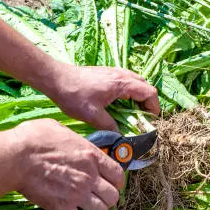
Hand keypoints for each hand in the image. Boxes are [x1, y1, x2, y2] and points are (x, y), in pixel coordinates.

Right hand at [0, 119, 124, 209]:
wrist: (14, 157)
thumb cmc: (33, 138)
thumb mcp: (59, 129)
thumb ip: (74, 139)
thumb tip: (74, 142)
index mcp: (92, 155)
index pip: (118, 175)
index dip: (116, 181)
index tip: (109, 183)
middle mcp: (89, 176)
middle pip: (113, 197)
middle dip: (107, 199)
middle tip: (97, 197)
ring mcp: (77, 193)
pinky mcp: (62, 207)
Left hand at [43, 63, 159, 130]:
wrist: (55, 78)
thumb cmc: (73, 95)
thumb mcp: (92, 116)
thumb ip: (109, 127)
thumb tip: (120, 138)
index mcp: (121, 84)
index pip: (149, 92)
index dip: (154, 107)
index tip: (150, 120)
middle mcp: (121, 74)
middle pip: (145, 86)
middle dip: (148, 102)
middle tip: (142, 117)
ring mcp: (113, 71)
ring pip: (136, 82)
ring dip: (138, 96)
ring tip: (132, 111)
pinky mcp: (106, 73)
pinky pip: (126, 80)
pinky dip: (129, 91)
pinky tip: (119, 103)